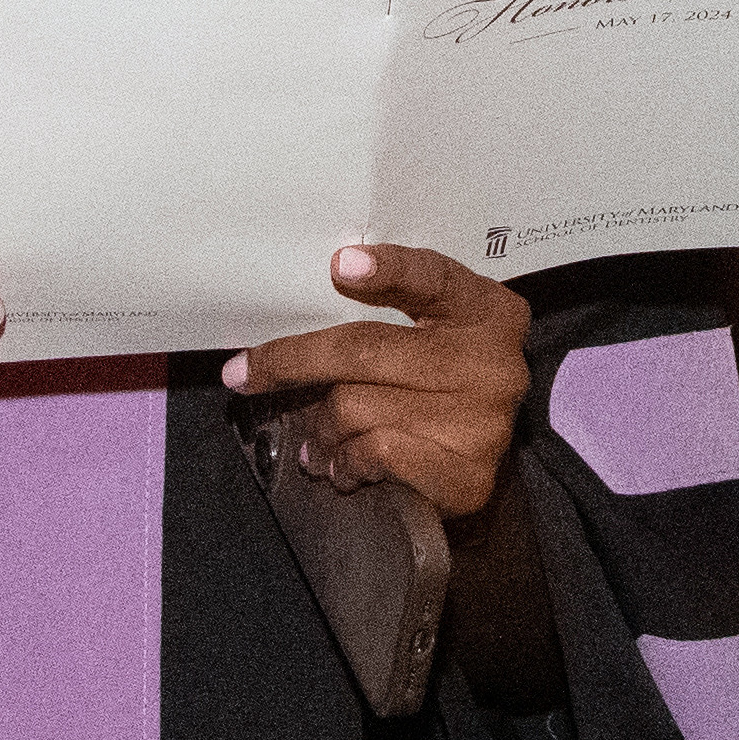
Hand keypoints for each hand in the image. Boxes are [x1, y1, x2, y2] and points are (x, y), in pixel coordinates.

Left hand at [225, 245, 530, 521]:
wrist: (482, 475)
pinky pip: (373, 452)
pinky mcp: (465, 472)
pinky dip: (345, 460)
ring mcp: (483, 421)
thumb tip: (293, 329)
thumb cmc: (438, 392)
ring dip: (322, 427)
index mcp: (488, 312)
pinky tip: (343, 466)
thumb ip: (387, 317)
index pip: (434, 278)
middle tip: (246, 374)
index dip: (389, 269)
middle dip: (294, 361)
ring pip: (356, 406)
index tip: (340, 264)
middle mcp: (493, 362)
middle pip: (366, 348)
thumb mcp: (430, 339)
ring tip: (318, 440)